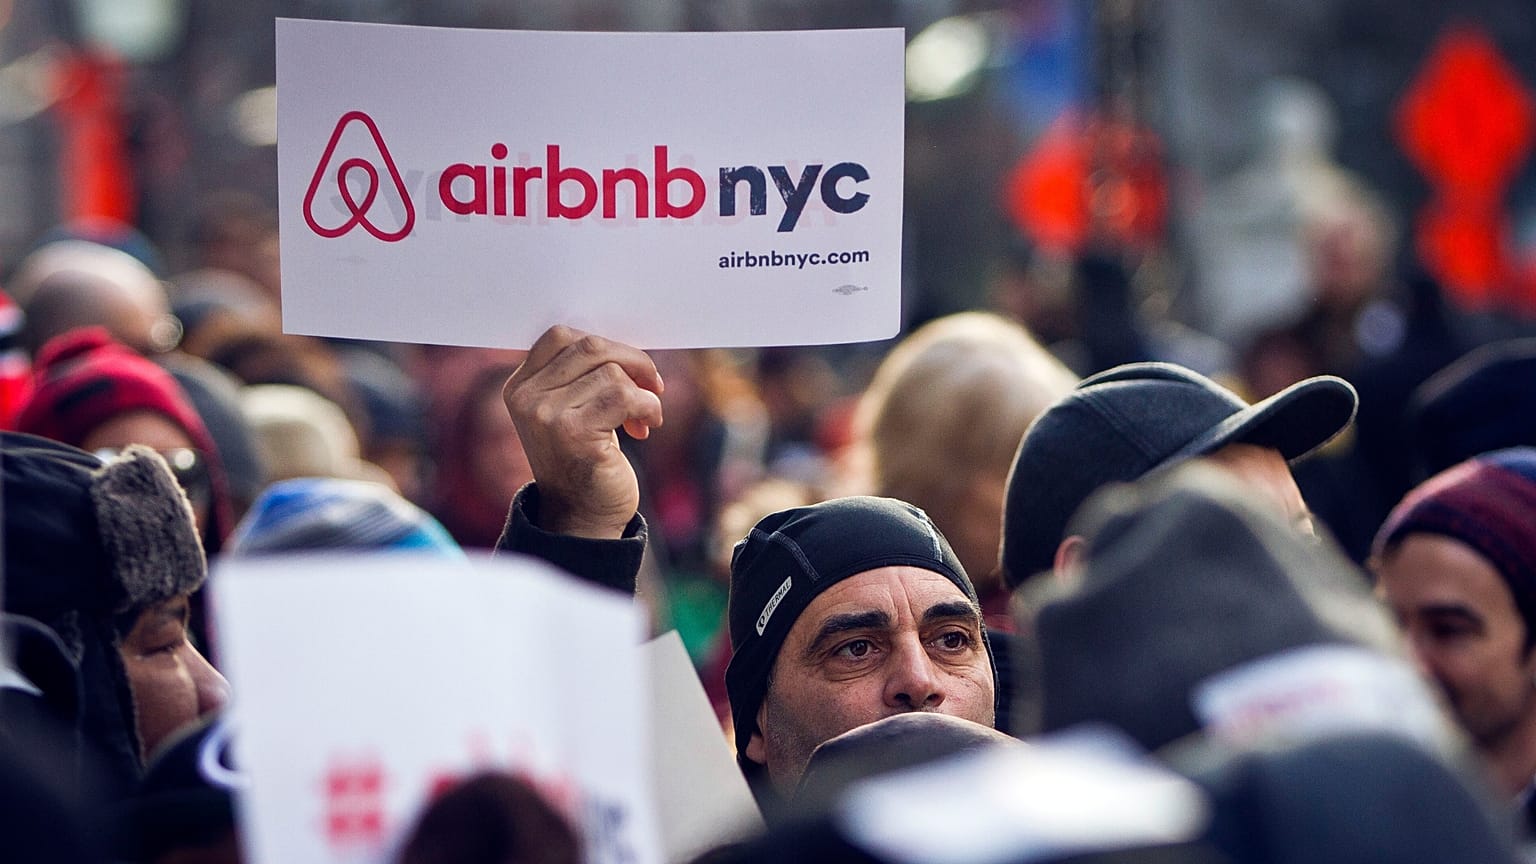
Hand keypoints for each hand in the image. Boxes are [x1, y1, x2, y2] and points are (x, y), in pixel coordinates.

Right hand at [502, 326, 663, 537]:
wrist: (583, 517)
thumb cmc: (586, 460)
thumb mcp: (572, 411)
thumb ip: (583, 376)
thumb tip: (626, 346)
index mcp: (520, 387)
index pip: (561, 336)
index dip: (605, 345)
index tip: (627, 369)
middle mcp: (526, 398)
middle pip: (591, 347)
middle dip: (633, 362)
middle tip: (652, 386)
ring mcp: (545, 415)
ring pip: (612, 373)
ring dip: (643, 393)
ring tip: (642, 418)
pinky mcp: (573, 432)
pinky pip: (625, 396)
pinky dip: (648, 407)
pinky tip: (646, 426)